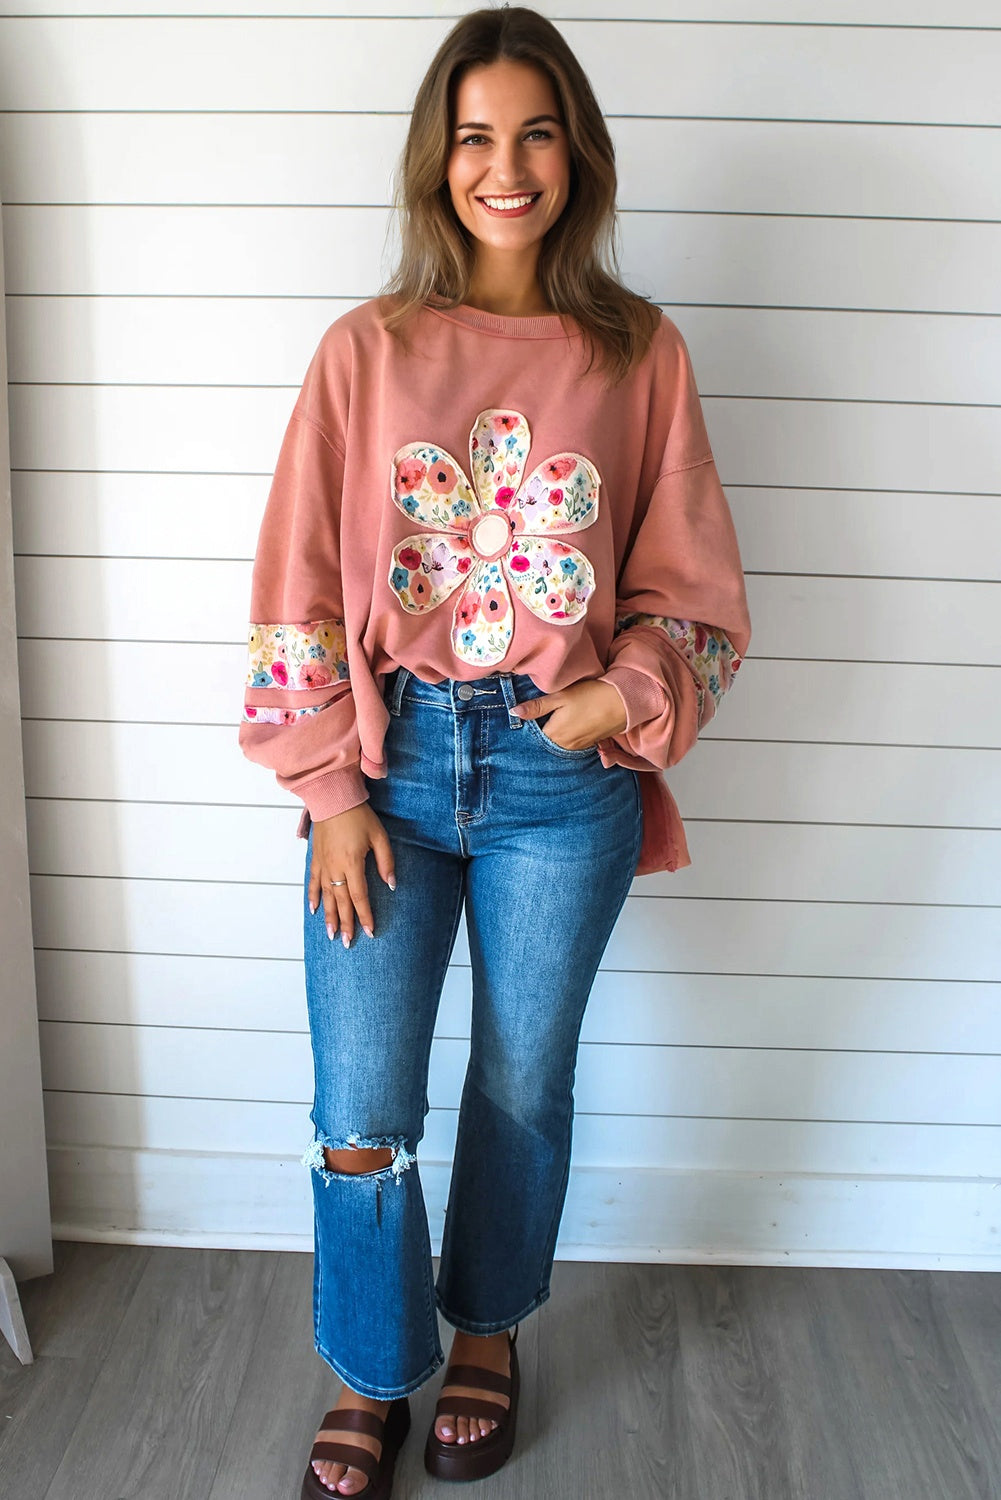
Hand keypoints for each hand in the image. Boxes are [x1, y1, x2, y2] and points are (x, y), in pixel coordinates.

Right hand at [307, 804, 395, 946]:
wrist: (333, 797)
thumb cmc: (358, 816)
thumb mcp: (379, 836)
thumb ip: (386, 862)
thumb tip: (392, 885)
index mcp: (352, 863)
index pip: (360, 897)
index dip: (365, 916)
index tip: (370, 932)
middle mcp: (335, 868)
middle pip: (341, 902)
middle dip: (345, 924)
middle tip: (347, 943)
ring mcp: (323, 864)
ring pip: (326, 897)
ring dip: (329, 917)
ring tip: (331, 935)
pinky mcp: (316, 858)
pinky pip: (313, 882)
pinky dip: (314, 897)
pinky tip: (315, 910)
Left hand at [509, 678, 626, 749]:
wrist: (623, 702)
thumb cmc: (591, 695)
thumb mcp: (561, 697)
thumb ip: (537, 707)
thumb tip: (514, 712)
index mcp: (554, 734)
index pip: (533, 736)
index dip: (529, 726)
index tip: (527, 717)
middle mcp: (565, 746)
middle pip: (546, 741)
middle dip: (541, 732)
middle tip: (541, 717)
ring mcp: (579, 747)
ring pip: (559, 743)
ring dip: (556, 734)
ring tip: (558, 719)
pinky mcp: (590, 744)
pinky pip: (572, 743)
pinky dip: (569, 736)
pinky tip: (573, 723)